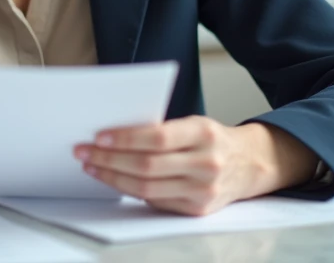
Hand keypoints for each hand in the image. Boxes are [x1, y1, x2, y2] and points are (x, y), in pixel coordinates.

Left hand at [73, 116, 305, 216]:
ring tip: (92, 166)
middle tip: (84, 151)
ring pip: (147, 188)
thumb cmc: (212, 139)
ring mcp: (203, 190)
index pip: (156, 137)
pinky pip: (155, 201)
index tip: (98, 135)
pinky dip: (130, 190)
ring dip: (113, 177)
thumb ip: (161, 129)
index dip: (125, 138)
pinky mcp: (197, 210)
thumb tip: (113, 133)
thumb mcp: (194, 123)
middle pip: (147, 165)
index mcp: (204, 133)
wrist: (249, 164)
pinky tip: (114, 179)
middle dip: (109, 158)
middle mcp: (206, 163)